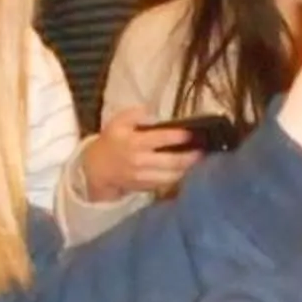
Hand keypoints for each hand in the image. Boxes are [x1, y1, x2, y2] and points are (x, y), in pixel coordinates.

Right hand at [79, 109, 203, 202]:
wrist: (98, 168)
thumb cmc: (112, 141)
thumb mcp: (118, 122)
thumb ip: (136, 114)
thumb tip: (154, 114)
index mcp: (134, 142)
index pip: (161, 139)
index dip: (179, 136)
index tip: (192, 133)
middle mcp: (140, 161)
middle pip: (171, 161)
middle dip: (190, 156)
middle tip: (203, 150)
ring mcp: (144, 177)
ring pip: (172, 176)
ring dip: (188, 169)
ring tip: (200, 160)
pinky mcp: (146, 187)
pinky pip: (167, 184)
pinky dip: (180, 177)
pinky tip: (188, 170)